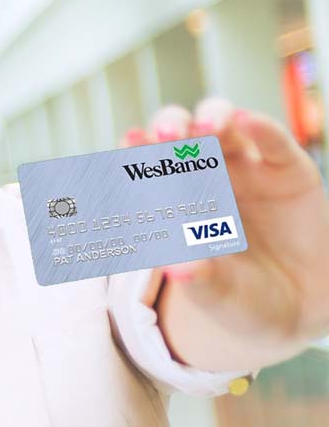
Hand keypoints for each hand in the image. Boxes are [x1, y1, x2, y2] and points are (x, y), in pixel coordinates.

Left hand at [119, 96, 328, 347]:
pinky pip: (273, 143)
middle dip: (168, 126)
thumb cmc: (242, 298)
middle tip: (163, 135)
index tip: (127, 142)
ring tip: (204, 130)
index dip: (136, 151)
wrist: (299, 308)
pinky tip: (247, 122)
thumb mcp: (221, 294)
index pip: (148, 166)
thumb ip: (200, 280)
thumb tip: (178, 270)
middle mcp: (204, 175)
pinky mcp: (287, 169)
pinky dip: (261, 128)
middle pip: (180, 134)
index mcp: (174, 200)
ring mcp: (245, 169)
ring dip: (210, 118)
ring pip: (223, 125)